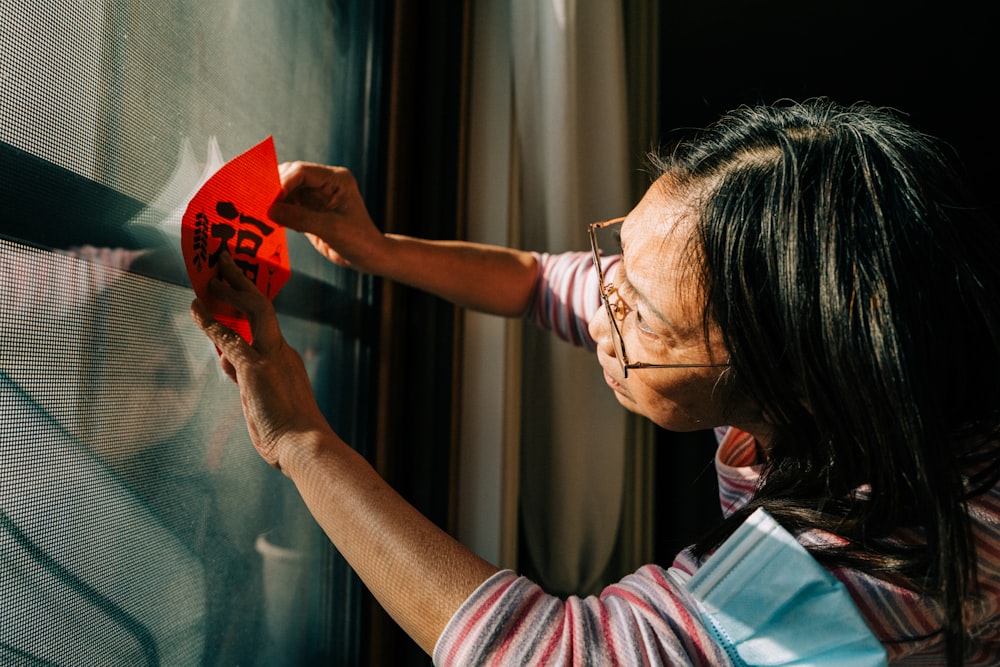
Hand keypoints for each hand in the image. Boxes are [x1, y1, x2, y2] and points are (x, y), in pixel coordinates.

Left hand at [190, 252, 332, 470]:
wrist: (306, 447)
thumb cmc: (289, 436)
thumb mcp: (263, 403)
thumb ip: (245, 380)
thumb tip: (227, 361)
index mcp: (286, 362)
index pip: (262, 329)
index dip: (244, 308)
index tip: (230, 293)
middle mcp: (281, 352)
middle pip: (262, 306)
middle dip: (242, 282)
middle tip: (224, 261)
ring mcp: (270, 357)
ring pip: (253, 309)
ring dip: (231, 288)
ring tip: (213, 271)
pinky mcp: (256, 368)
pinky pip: (229, 337)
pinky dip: (211, 321)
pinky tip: (197, 308)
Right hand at [269, 162, 386, 273]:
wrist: (367, 256)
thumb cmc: (359, 241)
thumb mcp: (331, 229)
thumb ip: (301, 219)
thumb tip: (271, 211)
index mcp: (336, 179)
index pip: (302, 171)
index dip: (283, 183)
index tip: (271, 200)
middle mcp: (325, 182)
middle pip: (291, 176)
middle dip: (275, 188)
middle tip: (259, 203)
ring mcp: (316, 195)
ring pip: (286, 189)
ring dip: (274, 199)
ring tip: (260, 211)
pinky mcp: (309, 209)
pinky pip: (287, 204)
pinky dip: (277, 211)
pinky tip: (269, 219)